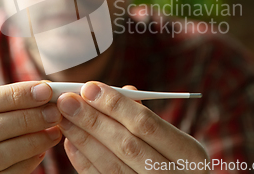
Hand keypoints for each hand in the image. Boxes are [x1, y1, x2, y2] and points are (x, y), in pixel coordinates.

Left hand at [57, 82, 208, 172]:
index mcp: (189, 155)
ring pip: (111, 165)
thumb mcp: (174, 141)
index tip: (89, 87)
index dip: (116, 105)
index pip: (147, 124)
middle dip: (92, 119)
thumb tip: (121, 91)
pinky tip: (70, 142)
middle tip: (67, 101)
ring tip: (64, 118)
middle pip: (126, 144)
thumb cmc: (175, 162)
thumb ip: (148, 118)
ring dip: (83, 138)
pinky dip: (84, 161)